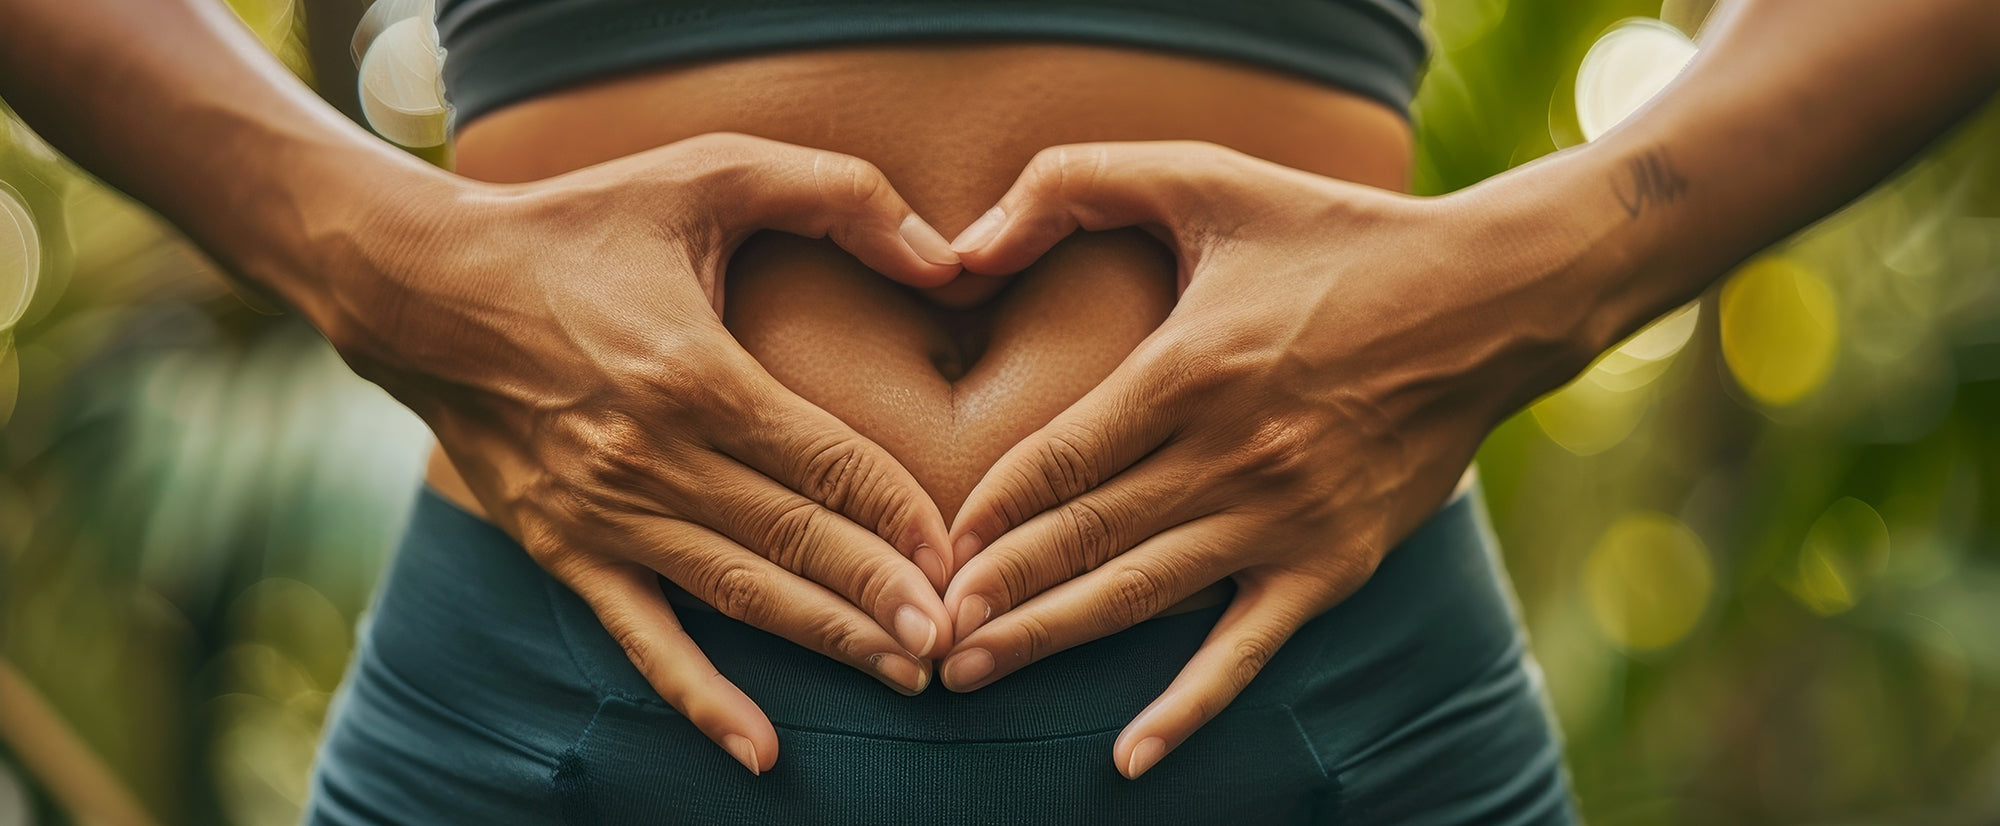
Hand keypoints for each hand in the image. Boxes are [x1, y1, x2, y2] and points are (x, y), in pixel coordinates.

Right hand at [323, 133, 969, 773]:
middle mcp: (650, 458)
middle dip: (888, 598)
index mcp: (694, 372)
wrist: (421, 286)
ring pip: (740, 597)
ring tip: (910, 677)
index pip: (829, 464)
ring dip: (828, 641)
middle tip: (961, 639)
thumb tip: (948, 257)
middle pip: (796, 545)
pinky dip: (701, 699)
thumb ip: (835, 191)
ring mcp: (604, 515)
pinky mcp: (564, 549)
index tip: (964, 553)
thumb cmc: (579, 223)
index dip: (904, 515)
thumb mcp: (707, 169)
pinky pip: (643, 639)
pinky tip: (761, 750)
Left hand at [937, 142, 1589, 777]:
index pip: (1057, 458)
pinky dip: (1187, 708)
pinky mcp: (1331, 564)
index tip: (929, 545)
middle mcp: (1233, 454)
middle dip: (990, 591)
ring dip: (1047, 640)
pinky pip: (1244, 651)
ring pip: (1137, 596)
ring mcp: (1284, 520)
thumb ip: (1078, 180)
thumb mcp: (1209, 175)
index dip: (985, 511)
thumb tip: (964, 243)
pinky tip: (1129, 759)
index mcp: (1191, 367)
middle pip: (1081, 538)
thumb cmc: (1336, 235)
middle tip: (917, 629)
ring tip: (967, 672)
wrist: (1490, 302)